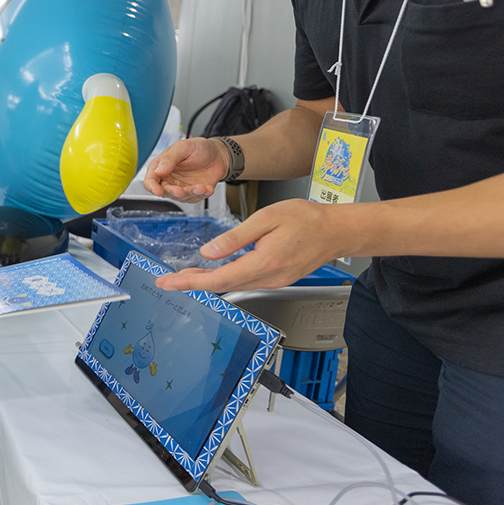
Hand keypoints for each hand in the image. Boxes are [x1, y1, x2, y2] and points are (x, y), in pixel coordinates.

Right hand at [144, 138, 229, 202]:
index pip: (150, 180)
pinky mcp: (193, 193)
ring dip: (190, 193)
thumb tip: (158, 171)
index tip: (158, 191)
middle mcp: (169, 179)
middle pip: (164, 192)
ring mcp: (181, 187)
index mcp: (161, 167)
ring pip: (180, 197)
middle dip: (173, 192)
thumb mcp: (183, 147)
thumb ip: (169, 159)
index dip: (152, 187)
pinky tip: (207, 188)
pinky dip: (201, 194)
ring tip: (201, 187)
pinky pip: (195, 198)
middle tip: (181, 191)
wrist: (218, 154)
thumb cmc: (198, 148)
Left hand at [156, 199, 343, 292]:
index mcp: (264, 262)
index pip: (218, 279)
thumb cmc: (307, 219)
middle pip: (221, 286)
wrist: (337, 231)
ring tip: (183, 277)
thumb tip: (208, 252)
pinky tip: (211, 274)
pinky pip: (244, 282)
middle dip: (191, 284)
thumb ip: (236, 238)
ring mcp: (274, 281)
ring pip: (232, 285)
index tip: (169, 282)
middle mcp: (268, 277)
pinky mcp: (277, 279)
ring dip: (206, 282)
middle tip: (167, 281)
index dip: (190, 282)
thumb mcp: (266, 218)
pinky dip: (223, 280)